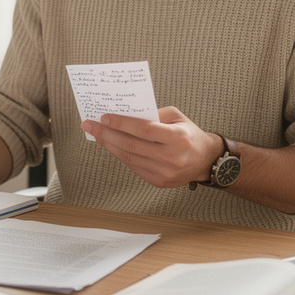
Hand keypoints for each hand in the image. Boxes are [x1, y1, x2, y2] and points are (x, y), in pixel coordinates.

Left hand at [81, 107, 223, 187]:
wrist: (205, 160)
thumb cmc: (189, 134)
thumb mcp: (176, 117)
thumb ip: (153, 114)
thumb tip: (124, 113)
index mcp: (178, 137)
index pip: (143, 129)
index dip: (121, 123)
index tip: (103, 117)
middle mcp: (171, 157)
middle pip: (131, 145)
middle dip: (106, 133)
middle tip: (89, 124)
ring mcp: (164, 172)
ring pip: (128, 157)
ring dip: (108, 145)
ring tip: (95, 134)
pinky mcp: (158, 181)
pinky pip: (133, 166)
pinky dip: (119, 154)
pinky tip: (110, 145)